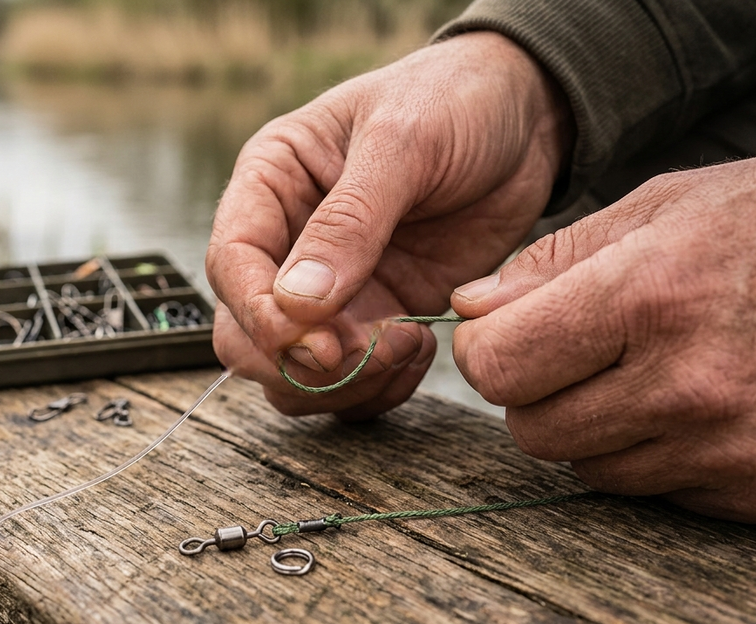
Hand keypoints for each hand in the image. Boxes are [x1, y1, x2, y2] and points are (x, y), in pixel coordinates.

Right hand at [207, 32, 572, 418]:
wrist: (525, 118)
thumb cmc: (453, 102)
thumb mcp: (403, 141)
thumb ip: (350, 220)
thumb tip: (297, 301)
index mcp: (271, 183)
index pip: (230, 263)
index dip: (258, 313)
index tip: (311, 340)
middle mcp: (289, 244)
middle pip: (246, 334)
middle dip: (297, 361)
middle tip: (365, 352)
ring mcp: (333, 290)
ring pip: (292, 372)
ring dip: (342, 384)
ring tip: (409, 343)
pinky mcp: (378, 319)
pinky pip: (351, 384)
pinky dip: (378, 389)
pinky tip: (422, 350)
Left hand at [451, 147, 755, 522]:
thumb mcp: (665, 205)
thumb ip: (553, 261)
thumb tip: (470, 309)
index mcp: (650, 296)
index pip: (500, 367)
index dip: (485, 351)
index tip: (503, 336)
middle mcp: (689, 384)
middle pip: (532, 431)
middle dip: (536, 393)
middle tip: (580, 353)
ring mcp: (732, 448)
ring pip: (588, 470)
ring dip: (595, 427)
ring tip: (648, 371)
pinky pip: (659, 493)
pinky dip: (659, 456)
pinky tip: (701, 404)